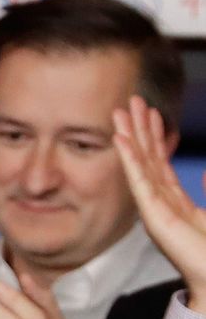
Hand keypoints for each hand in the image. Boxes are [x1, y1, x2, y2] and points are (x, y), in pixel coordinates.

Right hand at [113, 95, 205, 309]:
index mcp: (177, 204)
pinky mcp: (154, 216)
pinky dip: (128, 159)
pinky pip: (139, 181)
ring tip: (120, 112)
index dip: (154, 137)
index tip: (148, 114)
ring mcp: (155, 209)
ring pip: (139, 165)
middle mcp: (162, 204)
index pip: (161, 164)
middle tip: (130, 102)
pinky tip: (121, 139)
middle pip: (146, 159)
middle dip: (138, 130)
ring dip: (128, 137)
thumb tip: (204, 172)